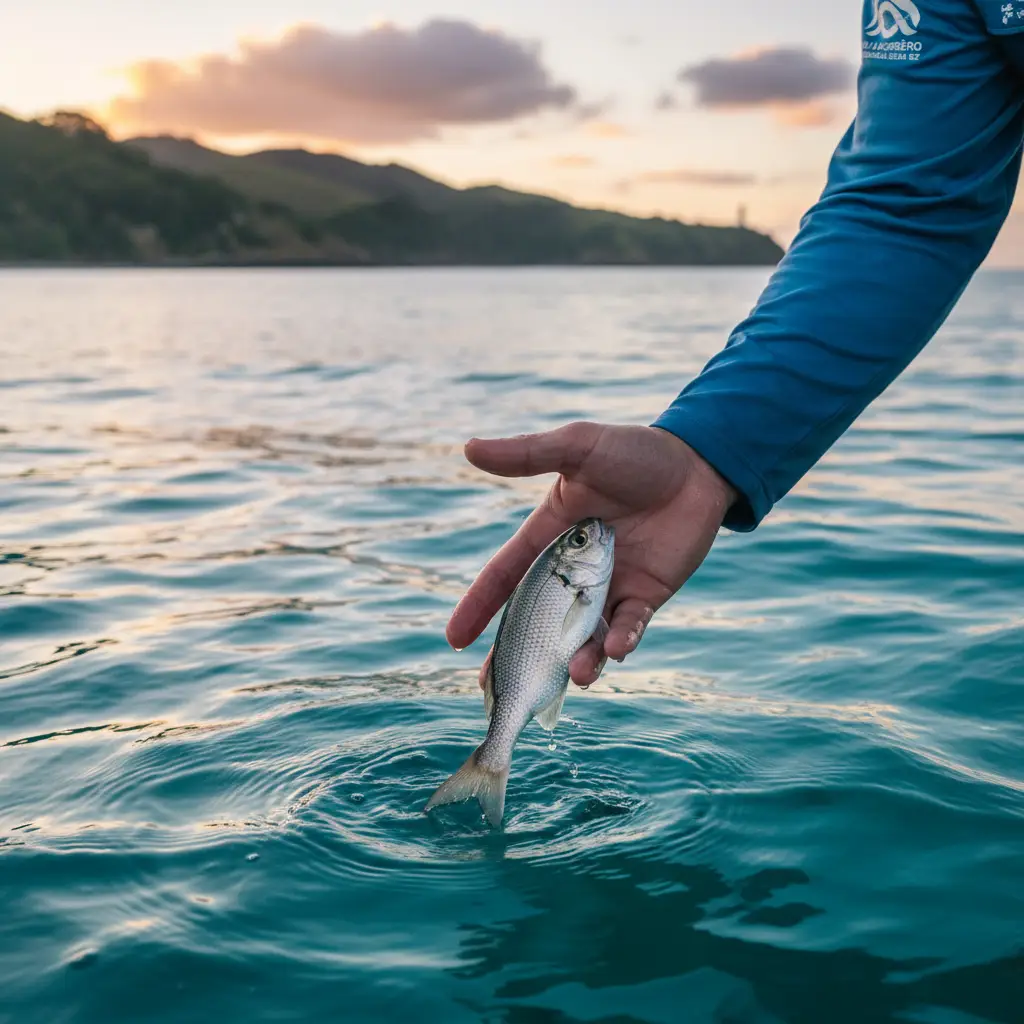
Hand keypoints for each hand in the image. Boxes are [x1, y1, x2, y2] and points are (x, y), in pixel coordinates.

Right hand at [446, 422, 736, 687]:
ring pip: (584, 633)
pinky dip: (622, 640)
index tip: (455, 638)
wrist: (698, 463)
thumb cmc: (635, 451)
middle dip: (518, 655)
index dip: (478, 605)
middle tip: (494, 688)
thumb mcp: (577, 447)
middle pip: (537, 619)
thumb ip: (527, 454)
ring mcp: (610, 587)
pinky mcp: (646, 595)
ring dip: (578, 658)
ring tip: (576, 676)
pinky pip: (629, 626)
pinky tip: (614, 650)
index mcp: (550, 536)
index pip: (505, 575)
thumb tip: (469, 448)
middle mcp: (574, 570)